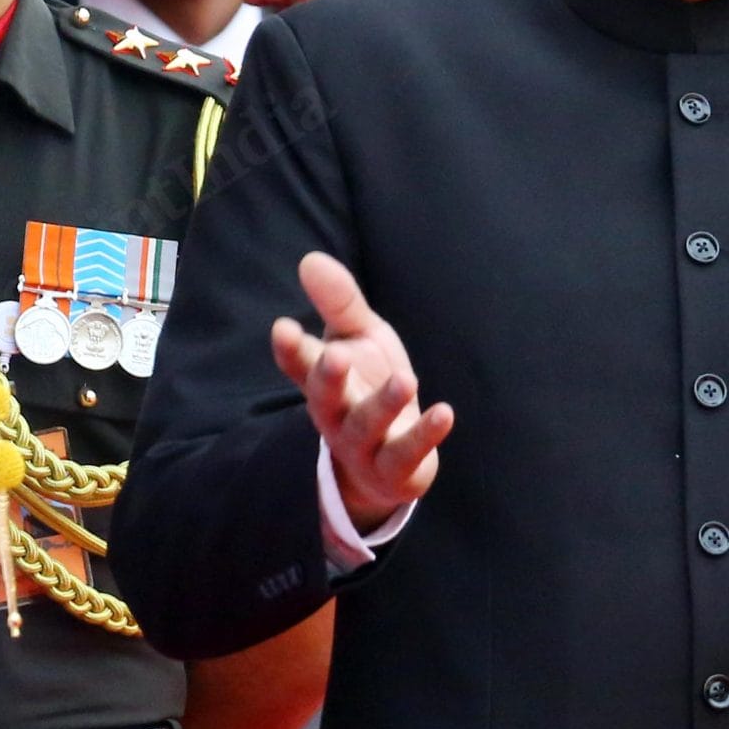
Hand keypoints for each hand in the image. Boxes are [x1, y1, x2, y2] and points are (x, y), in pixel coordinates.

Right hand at [271, 252, 454, 534]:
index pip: (300, 364)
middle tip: (335, 355)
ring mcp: (362, 446)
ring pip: (366, 427)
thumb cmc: (368, 386)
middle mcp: (335, 414)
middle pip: (325, 399)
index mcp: (322, 380)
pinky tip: (445, 413)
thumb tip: (310, 259)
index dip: (290, 348)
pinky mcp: (394, 469)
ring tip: (405, 380)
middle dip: (329, 379)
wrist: (387, 462)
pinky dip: (425, 435)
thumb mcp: (358, 338)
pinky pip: (406, 455)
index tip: (283, 327)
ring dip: (384, 405)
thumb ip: (339, 304)